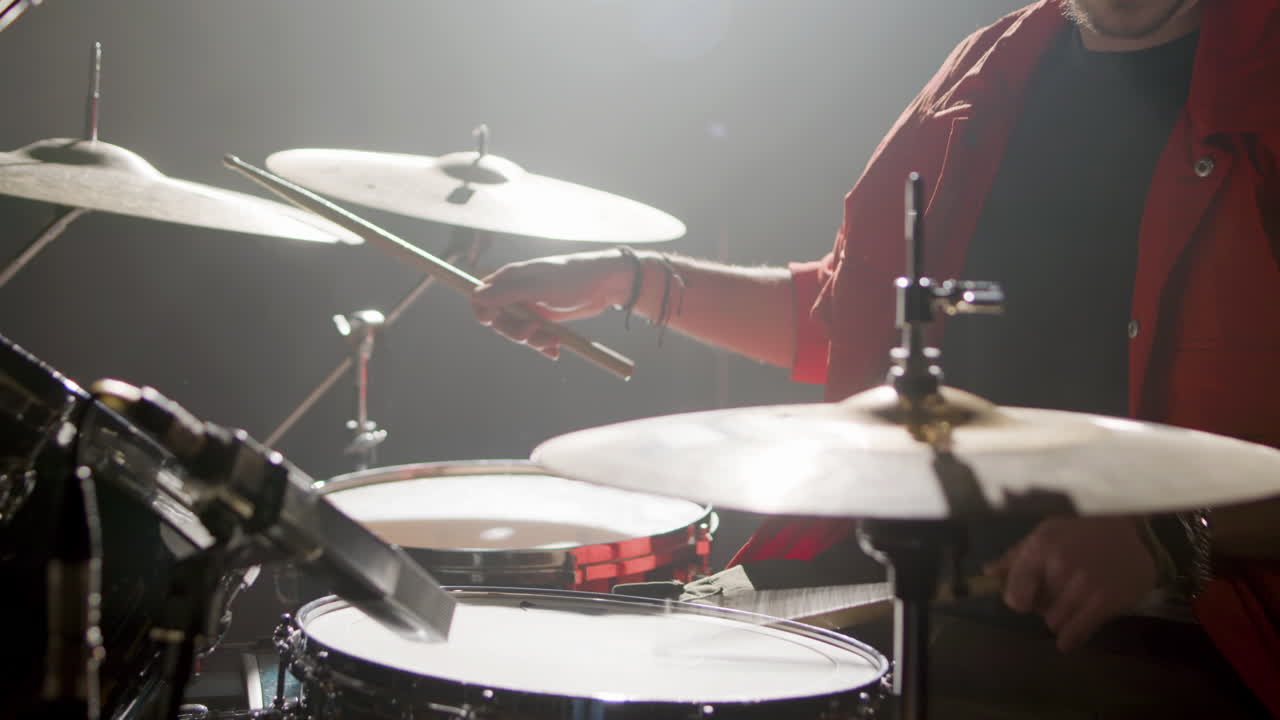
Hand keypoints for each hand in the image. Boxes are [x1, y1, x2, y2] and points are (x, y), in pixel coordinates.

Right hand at [471, 250, 632, 357]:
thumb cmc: (571, 277)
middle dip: (514, 331)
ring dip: (533, 341)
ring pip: (518, 332)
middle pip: (499, 321)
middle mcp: (518, 293)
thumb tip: (475, 298)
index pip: (481, 297)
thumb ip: (507, 293)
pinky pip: (536, 338)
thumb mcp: (538, 285)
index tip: (493, 321)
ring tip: (554, 342)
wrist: (605, 283)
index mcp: (510, 278)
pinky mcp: (546, 320)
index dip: (483, 312)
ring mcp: (532, 307)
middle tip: (532, 332)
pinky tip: (556, 350)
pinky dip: (544, 346)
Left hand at [985, 516, 1157, 651]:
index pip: (1014, 593)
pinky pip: (1075, 634)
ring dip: (1061, 618)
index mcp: (1040, 548)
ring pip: (1054, 623)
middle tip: (1059, 594)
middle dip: (1045, 604)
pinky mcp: (1104, 602)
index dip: (1018, 598)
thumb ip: (1016, 556)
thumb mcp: (1046, 534)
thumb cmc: (1083, 532)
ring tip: (1074, 603)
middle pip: (1036, 610)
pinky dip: (1070, 638)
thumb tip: (987, 573)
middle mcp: (1059, 567)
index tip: (1026, 597)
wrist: (1137, 534)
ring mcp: (1083, 586)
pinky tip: (1071, 636)